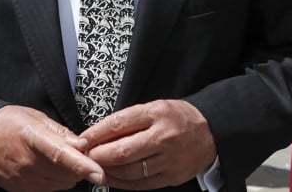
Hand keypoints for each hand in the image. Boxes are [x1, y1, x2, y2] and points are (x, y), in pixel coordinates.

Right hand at [0, 105, 103, 191]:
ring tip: (57, 157)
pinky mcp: (22, 190)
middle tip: (76, 151)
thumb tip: (82, 144)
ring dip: (68, 173)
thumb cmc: (7, 123)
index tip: (99, 174)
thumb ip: (61, 133)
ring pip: (62, 183)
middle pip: (67, 173)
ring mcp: (24, 180)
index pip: (61, 155)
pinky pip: (50, 189)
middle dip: (79, 164)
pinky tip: (47, 167)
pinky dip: (56, 180)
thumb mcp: (35, 118)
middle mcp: (29, 163)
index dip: (82, 165)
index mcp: (33, 138)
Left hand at [81, 100, 215, 188]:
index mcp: (157, 113)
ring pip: (130, 171)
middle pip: (122, 151)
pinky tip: (112, 178)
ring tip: (96, 167)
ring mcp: (170, 159)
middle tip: (85, 156)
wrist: (210, 131)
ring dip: (108, 171)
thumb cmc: (177, 117)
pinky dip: (123, 183)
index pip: (118, 124)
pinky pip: (142, 184)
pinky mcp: (173, 177)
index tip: (81, 139)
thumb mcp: (154, 108)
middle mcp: (164, 136)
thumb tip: (97, 134)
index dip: (95, 134)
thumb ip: (128, 120)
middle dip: (98, 156)